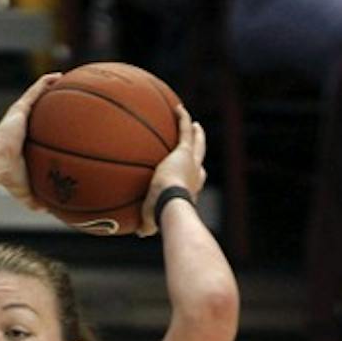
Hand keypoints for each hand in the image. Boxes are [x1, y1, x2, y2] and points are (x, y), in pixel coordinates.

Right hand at [0, 72, 60, 208]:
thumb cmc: (8, 178)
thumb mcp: (26, 192)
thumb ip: (37, 201)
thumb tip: (49, 212)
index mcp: (26, 142)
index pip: (41, 131)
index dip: (53, 127)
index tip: (66, 125)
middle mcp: (23, 126)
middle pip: (42, 111)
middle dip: (55, 104)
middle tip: (73, 102)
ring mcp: (21, 114)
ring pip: (40, 96)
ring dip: (53, 87)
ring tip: (70, 80)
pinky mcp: (20, 107)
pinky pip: (37, 89)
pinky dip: (48, 82)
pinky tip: (61, 76)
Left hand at [137, 105, 205, 236]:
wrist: (171, 205)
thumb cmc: (162, 217)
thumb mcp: (152, 222)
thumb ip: (147, 225)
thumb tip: (140, 232)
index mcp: (190, 191)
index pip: (194, 182)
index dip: (193, 178)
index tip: (191, 174)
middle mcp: (195, 175)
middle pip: (200, 159)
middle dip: (200, 150)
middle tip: (198, 141)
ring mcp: (191, 162)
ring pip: (197, 143)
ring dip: (195, 133)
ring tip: (193, 124)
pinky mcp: (185, 151)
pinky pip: (184, 130)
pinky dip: (183, 119)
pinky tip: (177, 107)